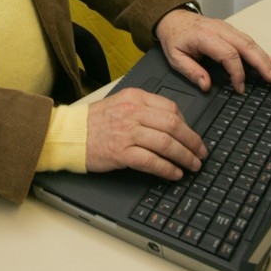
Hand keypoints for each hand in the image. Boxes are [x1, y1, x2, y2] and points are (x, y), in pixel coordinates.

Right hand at [86, 87, 207, 178]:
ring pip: (166, 143)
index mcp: (135, 97)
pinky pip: (152, 161)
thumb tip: (172, 124)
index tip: (192, 136)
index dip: (187, 124)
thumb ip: (144, 109)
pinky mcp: (121, 152)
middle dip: (192, 141)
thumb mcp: (120, 103)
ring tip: (192, 165)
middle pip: (173, 125)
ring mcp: (127, 132)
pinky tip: (174, 173)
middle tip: (201, 153)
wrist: (70, 133)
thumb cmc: (94, 121)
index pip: (170, 108)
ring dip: (184, 156)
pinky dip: (167, 168)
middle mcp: (133, 112)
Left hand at [155, 9, 270, 93]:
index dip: (237, 73)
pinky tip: (267, 59)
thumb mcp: (175, 57)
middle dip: (261, 62)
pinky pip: (246, 38)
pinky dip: (258, 49)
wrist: (172, 17)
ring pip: (249, 40)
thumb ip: (191, 72)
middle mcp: (218, 29)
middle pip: (245, 45)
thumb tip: (206, 85)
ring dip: (263, 56)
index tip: (239, 88)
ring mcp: (225, 27)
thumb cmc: (174, 37)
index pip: (228, 54)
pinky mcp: (228, 28)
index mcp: (204, 36)